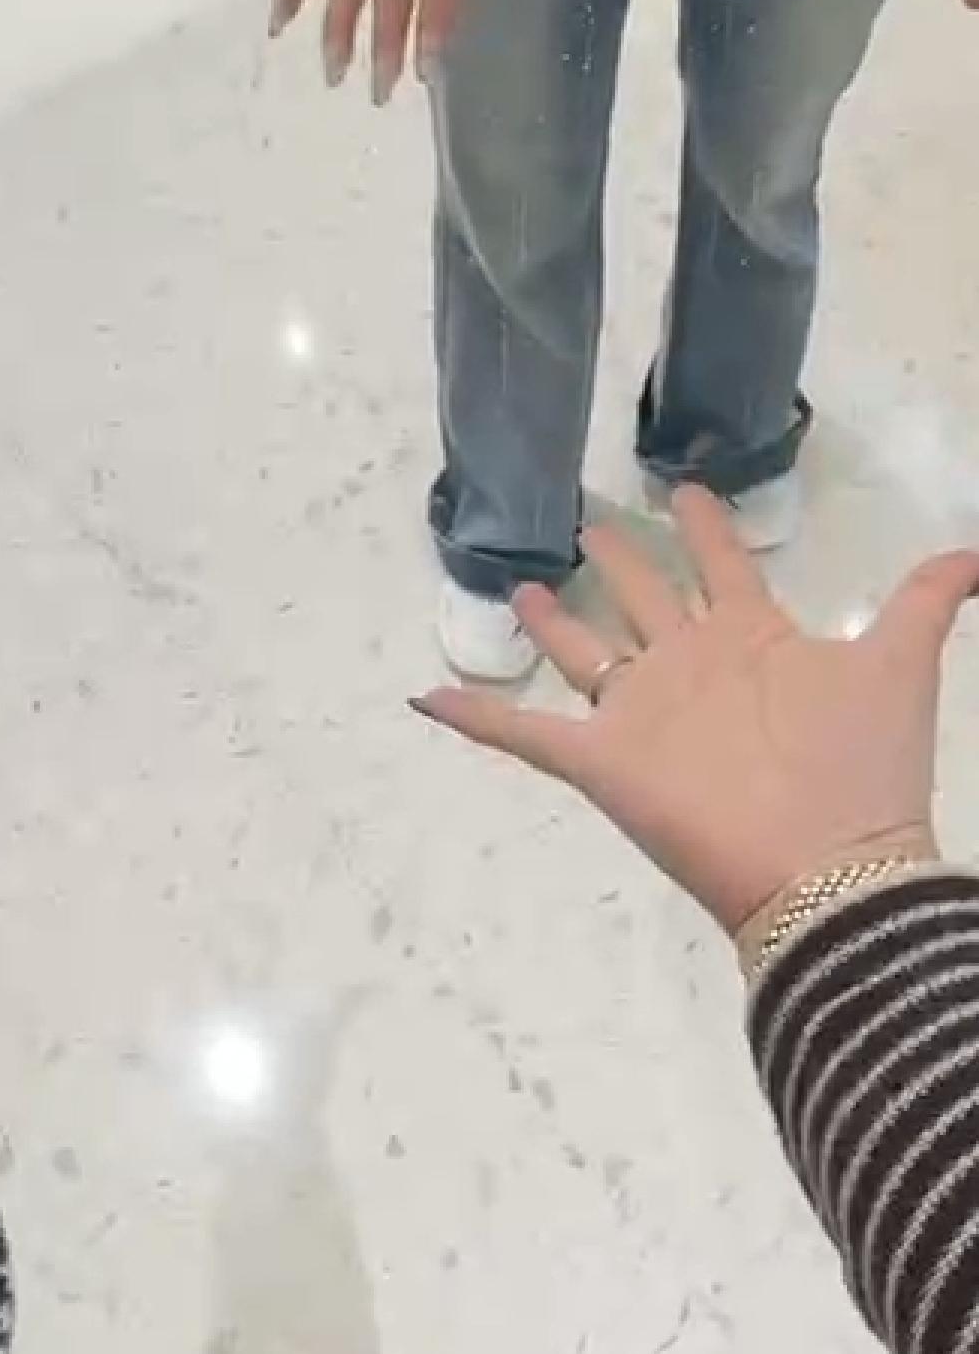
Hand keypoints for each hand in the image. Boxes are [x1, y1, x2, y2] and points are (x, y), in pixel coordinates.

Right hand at [412, 489, 978, 935]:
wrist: (828, 868)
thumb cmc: (861, 766)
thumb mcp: (899, 664)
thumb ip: (929, 600)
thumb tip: (977, 551)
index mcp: (752, 641)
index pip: (722, 568)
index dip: (706, 525)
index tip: (686, 486)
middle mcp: (693, 669)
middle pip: (646, 600)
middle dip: (618, 559)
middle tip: (583, 515)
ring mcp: (645, 715)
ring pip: (586, 654)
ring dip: (554, 622)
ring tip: (523, 583)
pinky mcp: (604, 763)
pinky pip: (527, 733)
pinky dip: (477, 716)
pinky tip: (429, 696)